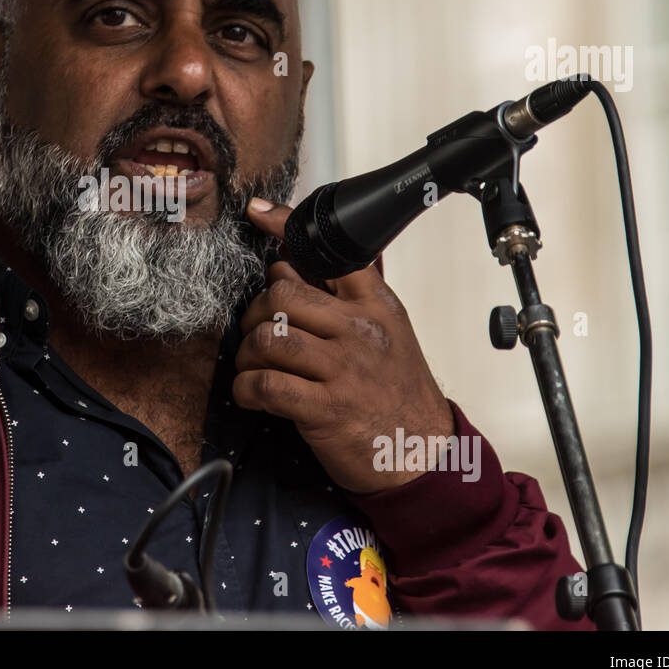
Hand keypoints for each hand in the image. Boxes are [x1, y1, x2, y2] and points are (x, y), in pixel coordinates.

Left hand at [234, 197, 455, 493]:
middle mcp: (360, 331)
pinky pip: (265, 385)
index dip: (287, 229)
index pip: (330, 254)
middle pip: (283, 294)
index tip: (259, 214)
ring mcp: (343, 369)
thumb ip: (348, 302)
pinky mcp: (325, 408)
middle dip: (256, 313)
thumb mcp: (388, 334)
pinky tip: (253, 394)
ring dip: (248, 354)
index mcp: (376, 306)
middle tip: (257, 332)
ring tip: (253, 367)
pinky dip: (246, 389)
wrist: (422, 454)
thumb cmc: (398, 395)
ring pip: (268, 338)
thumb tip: (294, 270)